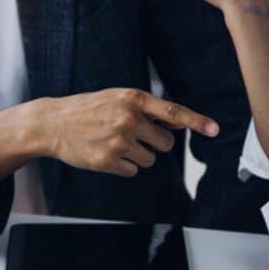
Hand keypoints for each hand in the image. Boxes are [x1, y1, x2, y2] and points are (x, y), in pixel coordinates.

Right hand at [29, 88, 218, 176]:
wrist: (53, 123)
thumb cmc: (89, 109)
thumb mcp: (118, 99)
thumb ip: (149, 110)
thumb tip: (179, 123)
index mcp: (133, 99)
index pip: (173, 112)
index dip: (197, 121)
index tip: (215, 130)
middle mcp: (128, 119)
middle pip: (166, 144)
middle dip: (156, 144)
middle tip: (134, 136)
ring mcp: (118, 141)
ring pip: (150, 159)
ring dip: (138, 155)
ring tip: (114, 143)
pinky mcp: (108, 161)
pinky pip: (133, 170)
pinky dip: (123, 165)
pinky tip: (105, 153)